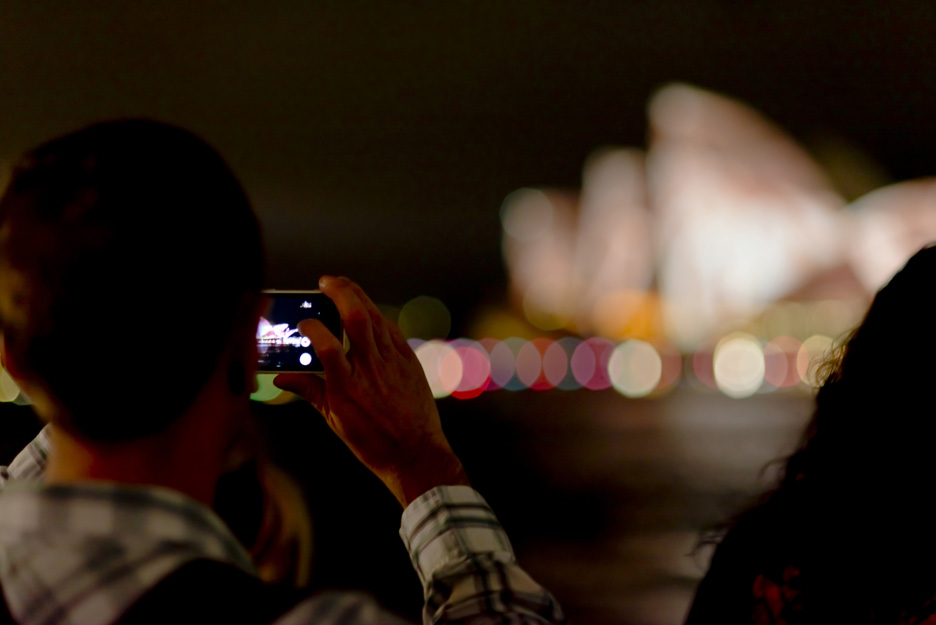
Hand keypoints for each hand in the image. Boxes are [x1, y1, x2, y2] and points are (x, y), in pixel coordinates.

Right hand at [273, 276, 467, 506]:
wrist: (415, 454)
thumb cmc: (372, 442)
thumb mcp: (334, 420)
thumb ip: (308, 391)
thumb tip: (280, 377)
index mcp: (347, 387)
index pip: (326, 345)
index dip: (312, 327)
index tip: (302, 322)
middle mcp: (370, 369)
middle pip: (357, 319)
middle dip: (341, 293)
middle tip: (326, 281)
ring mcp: (393, 363)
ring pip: (376, 318)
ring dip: (358, 297)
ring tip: (343, 285)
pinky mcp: (409, 361)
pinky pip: (390, 330)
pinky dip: (376, 315)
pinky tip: (366, 308)